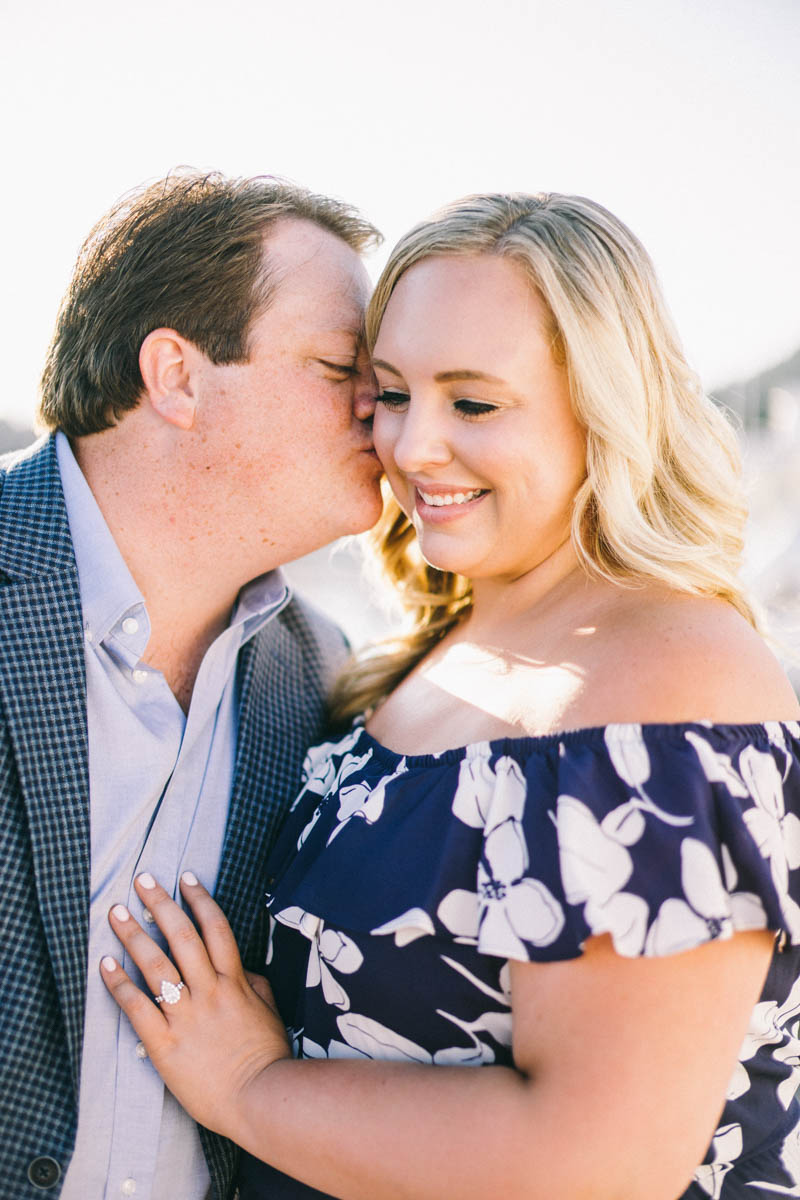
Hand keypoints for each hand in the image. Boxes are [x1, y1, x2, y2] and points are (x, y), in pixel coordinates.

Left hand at [101, 872, 289, 1136]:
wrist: (258, 1097)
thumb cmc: (267, 1057)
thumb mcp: (269, 1012)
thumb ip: (255, 985)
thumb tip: (244, 970)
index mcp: (234, 981)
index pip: (215, 928)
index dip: (200, 899)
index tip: (185, 878)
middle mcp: (208, 990)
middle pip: (181, 936)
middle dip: (160, 904)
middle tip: (142, 880)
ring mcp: (185, 1015)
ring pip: (156, 964)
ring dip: (133, 934)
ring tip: (116, 912)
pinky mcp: (164, 1042)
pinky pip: (137, 1006)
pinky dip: (119, 982)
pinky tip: (105, 963)